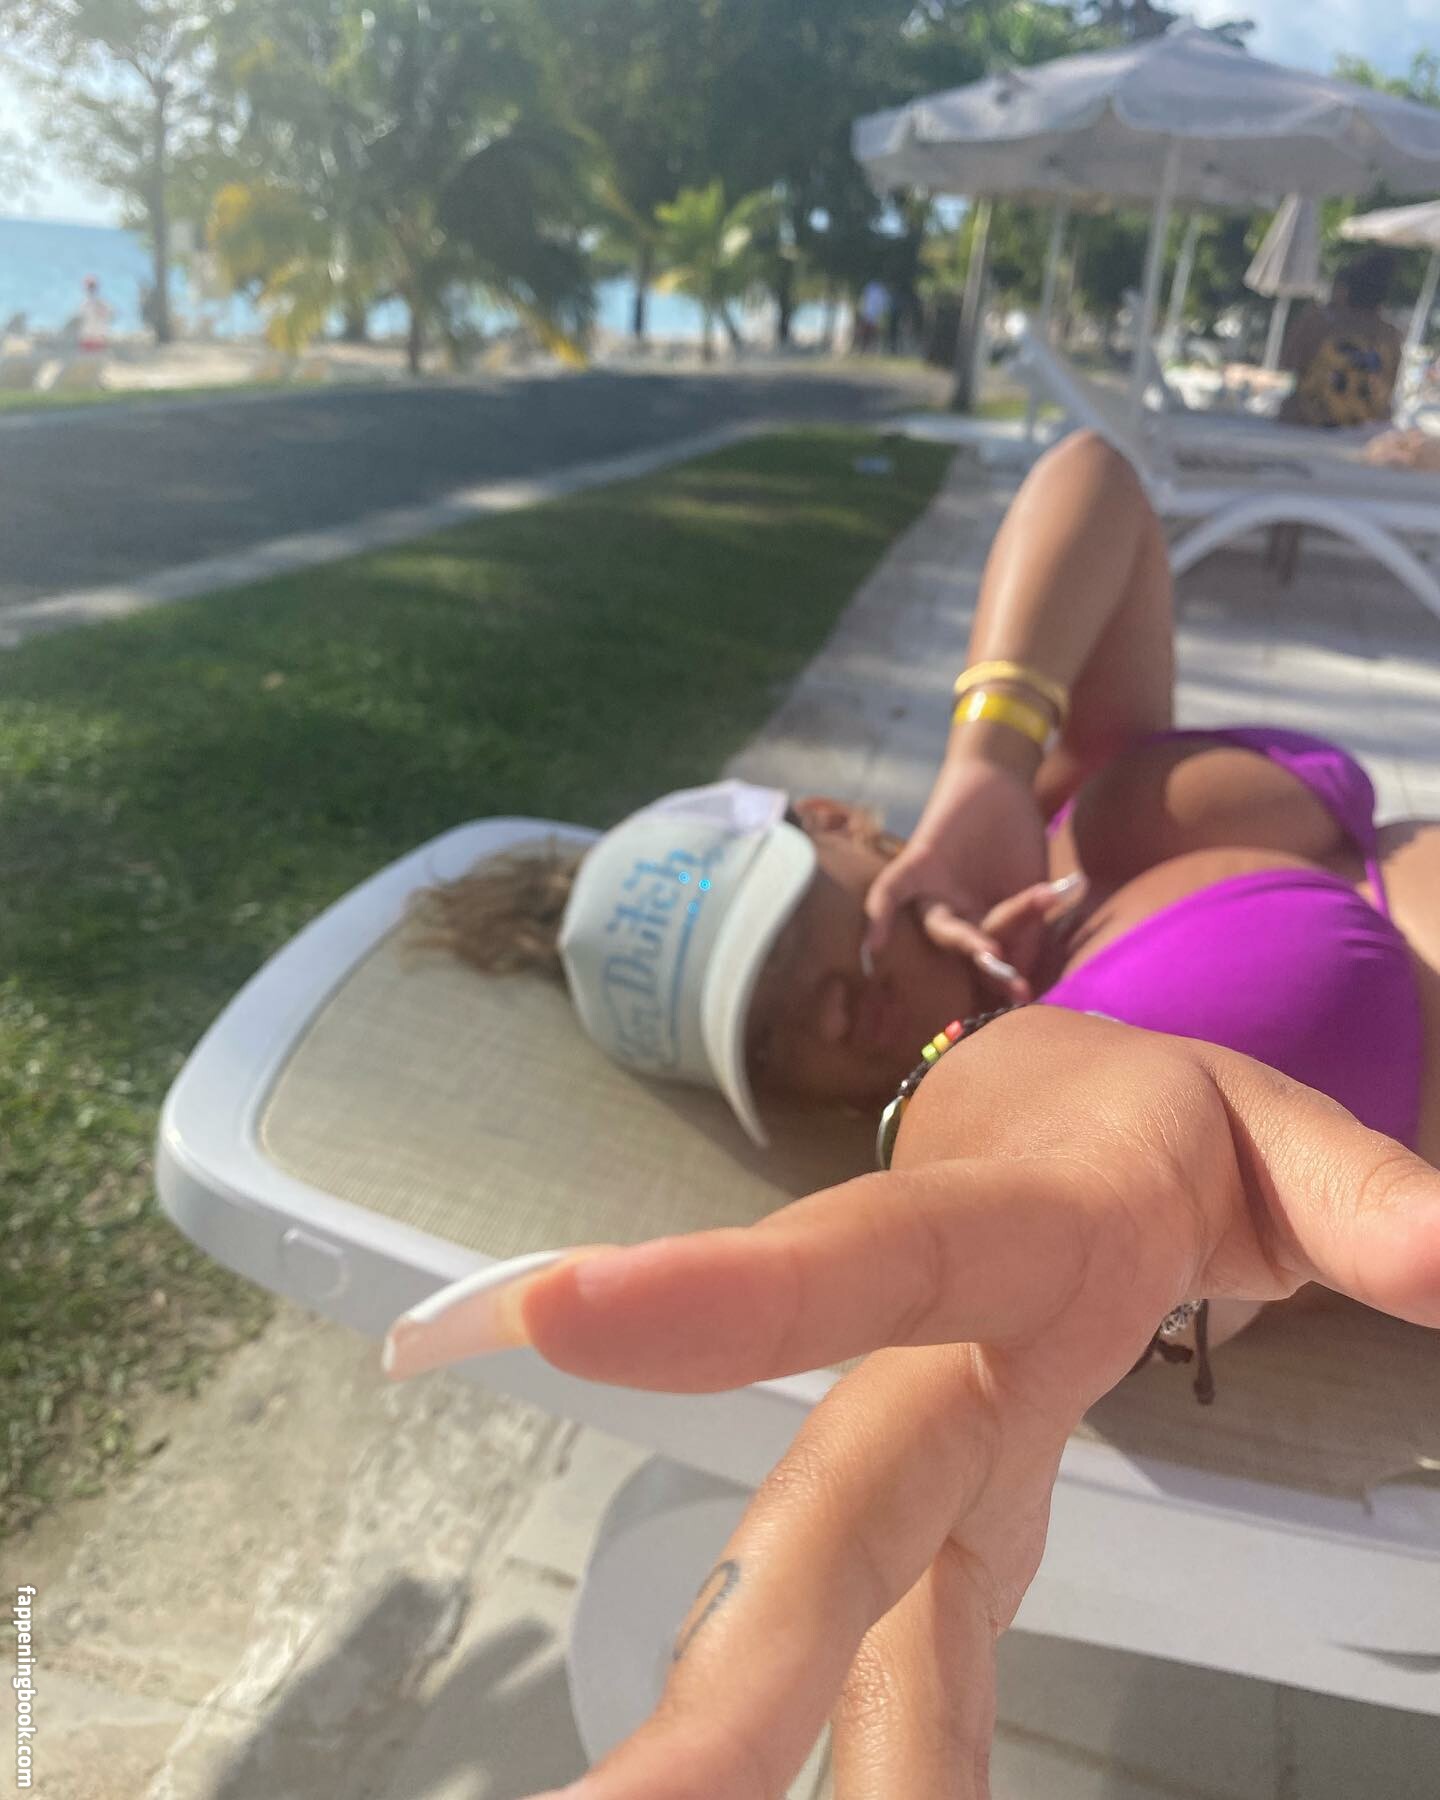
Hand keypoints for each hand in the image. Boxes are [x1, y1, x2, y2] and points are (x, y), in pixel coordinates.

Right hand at [484, 1011, 1439, 1799]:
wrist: (1046, 1123)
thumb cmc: (1148, 1125)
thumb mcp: (1272, 1131)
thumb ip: (1363, 1197)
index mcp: (1005, 1229)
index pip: (867, 1258)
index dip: (732, 1295)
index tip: (563, 1324)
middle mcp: (932, 1356)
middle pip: (834, 1494)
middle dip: (736, 1647)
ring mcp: (931, 1448)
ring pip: (837, 1593)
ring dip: (744, 1732)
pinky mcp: (953, 1518)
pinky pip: (916, 1649)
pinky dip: (877, 1753)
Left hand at [863, 758, 1049, 1000]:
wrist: (1005, 782)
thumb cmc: (1018, 840)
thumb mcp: (1033, 890)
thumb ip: (1028, 933)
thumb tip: (1024, 980)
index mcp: (980, 926)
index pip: (988, 964)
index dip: (1005, 983)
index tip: (1026, 999)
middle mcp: (953, 916)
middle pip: (966, 950)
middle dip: (989, 966)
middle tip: (1015, 985)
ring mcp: (934, 892)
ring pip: (939, 927)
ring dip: (962, 941)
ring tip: (988, 952)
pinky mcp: (916, 864)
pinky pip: (891, 891)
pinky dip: (881, 913)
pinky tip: (872, 945)